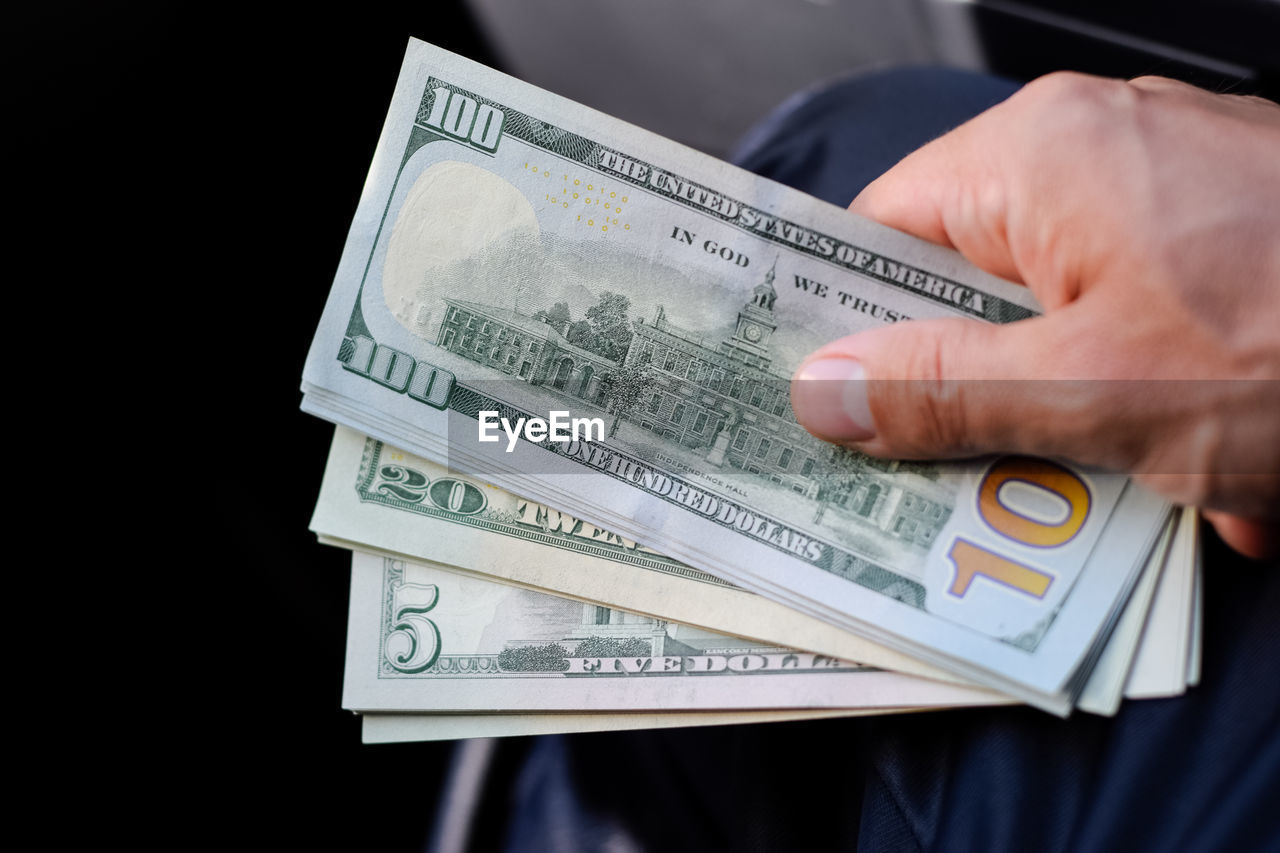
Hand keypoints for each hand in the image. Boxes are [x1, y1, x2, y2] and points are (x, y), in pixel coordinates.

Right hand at [789, 73, 1279, 558]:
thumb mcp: (1093, 393)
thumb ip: (936, 391)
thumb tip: (821, 388)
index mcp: (1039, 153)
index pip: (880, 228)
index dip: (842, 320)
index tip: (822, 401)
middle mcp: (1101, 147)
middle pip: (968, 276)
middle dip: (974, 388)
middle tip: (953, 473)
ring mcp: (1174, 186)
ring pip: (1058, 309)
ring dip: (1076, 412)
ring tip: (1117, 485)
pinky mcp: (1230, 231)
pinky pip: (1141, 314)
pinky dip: (1155, 397)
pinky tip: (1213, 474)